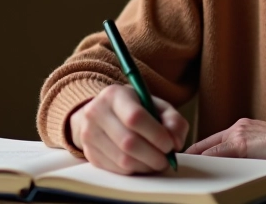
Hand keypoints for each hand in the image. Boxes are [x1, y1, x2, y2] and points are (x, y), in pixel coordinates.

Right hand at [69, 84, 188, 174]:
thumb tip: (176, 143)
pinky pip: (116, 170)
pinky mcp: (90, 153)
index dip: (156, 135)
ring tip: (157, 162)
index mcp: (114, 95)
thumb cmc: (135, 108)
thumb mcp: (155, 105)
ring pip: (123, 160)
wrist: (102, 113)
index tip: (170, 145)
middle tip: (166, 160)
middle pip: (128, 142)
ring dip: (146, 166)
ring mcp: (89, 134)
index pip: (135, 117)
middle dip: (153, 155)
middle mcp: (96, 112)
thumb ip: (173, 120)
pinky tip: (143, 164)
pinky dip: (135, 170)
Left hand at [185, 118, 265, 159]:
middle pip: (208, 142)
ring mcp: (238, 135)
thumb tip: (236, 160)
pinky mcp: (241, 144)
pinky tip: (199, 166)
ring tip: (185, 165)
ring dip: (198, 158)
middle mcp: (237, 128)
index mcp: (242, 126)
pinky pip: (218, 154)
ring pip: (210, 148)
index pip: (215, 139)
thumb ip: (247, 147)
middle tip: (180, 161)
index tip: (190, 155)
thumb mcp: (262, 142)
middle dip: (194, 153)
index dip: (201, 148)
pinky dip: (206, 159)